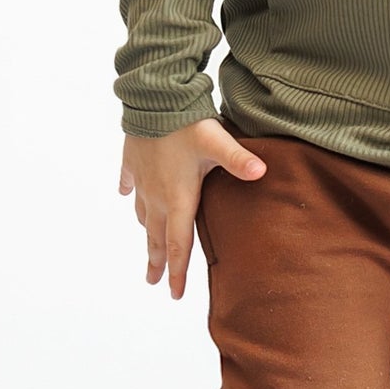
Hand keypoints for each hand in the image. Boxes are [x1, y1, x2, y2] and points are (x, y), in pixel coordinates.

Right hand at [118, 119, 266, 299]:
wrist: (151, 94)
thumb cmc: (185, 121)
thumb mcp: (217, 141)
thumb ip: (239, 159)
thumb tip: (263, 172)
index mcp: (178, 198)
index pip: (178, 245)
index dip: (178, 272)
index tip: (174, 294)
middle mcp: (157, 195)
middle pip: (156, 237)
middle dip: (158, 262)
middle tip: (154, 282)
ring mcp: (142, 179)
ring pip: (142, 214)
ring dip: (145, 233)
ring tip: (147, 247)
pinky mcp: (132, 160)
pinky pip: (129, 183)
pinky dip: (130, 193)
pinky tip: (126, 195)